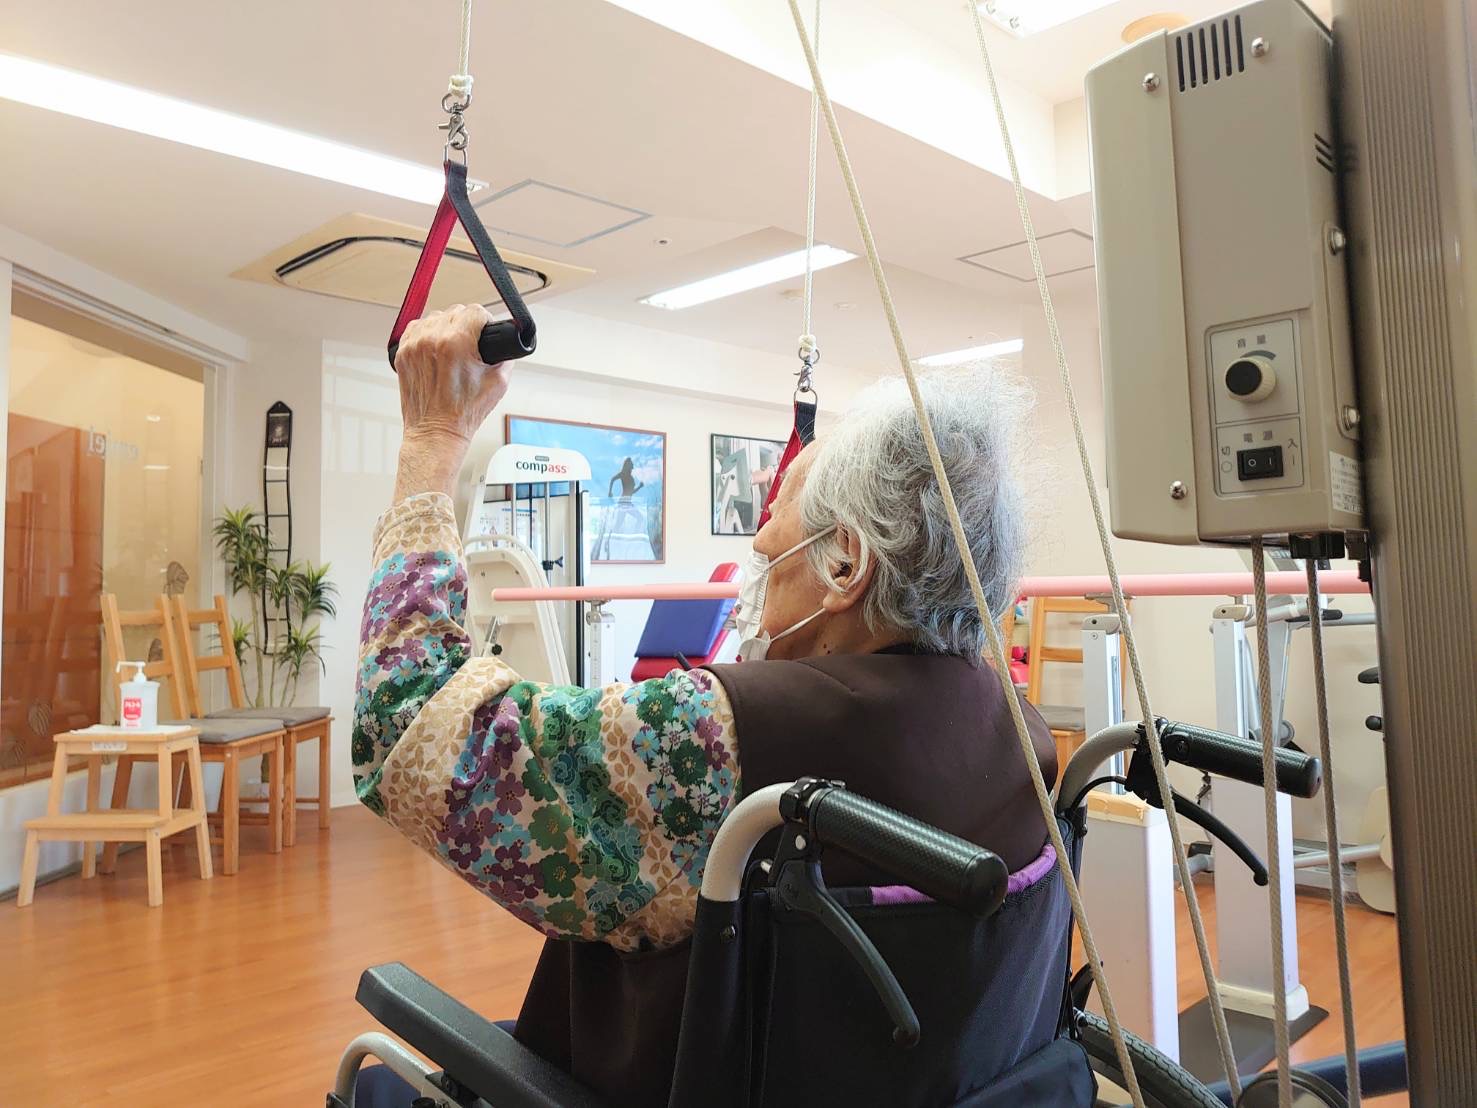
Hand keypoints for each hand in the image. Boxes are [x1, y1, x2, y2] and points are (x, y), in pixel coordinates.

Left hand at [395, 303, 511, 441]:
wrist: (436, 432)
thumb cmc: (463, 413)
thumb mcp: (499, 383)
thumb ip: (505, 357)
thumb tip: (504, 344)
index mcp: (456, 344)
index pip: (475, 311)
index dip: (485, 320)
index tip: (485, 330)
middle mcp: (432, 340)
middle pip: (456, 312)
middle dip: (467, 325)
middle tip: (471, 344)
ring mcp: (414, 346)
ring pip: (435, 317)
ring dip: (447, 327)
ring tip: (453, 348)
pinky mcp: (403, 353)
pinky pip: (417, 328)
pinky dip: (428, 334)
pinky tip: (436, 349)